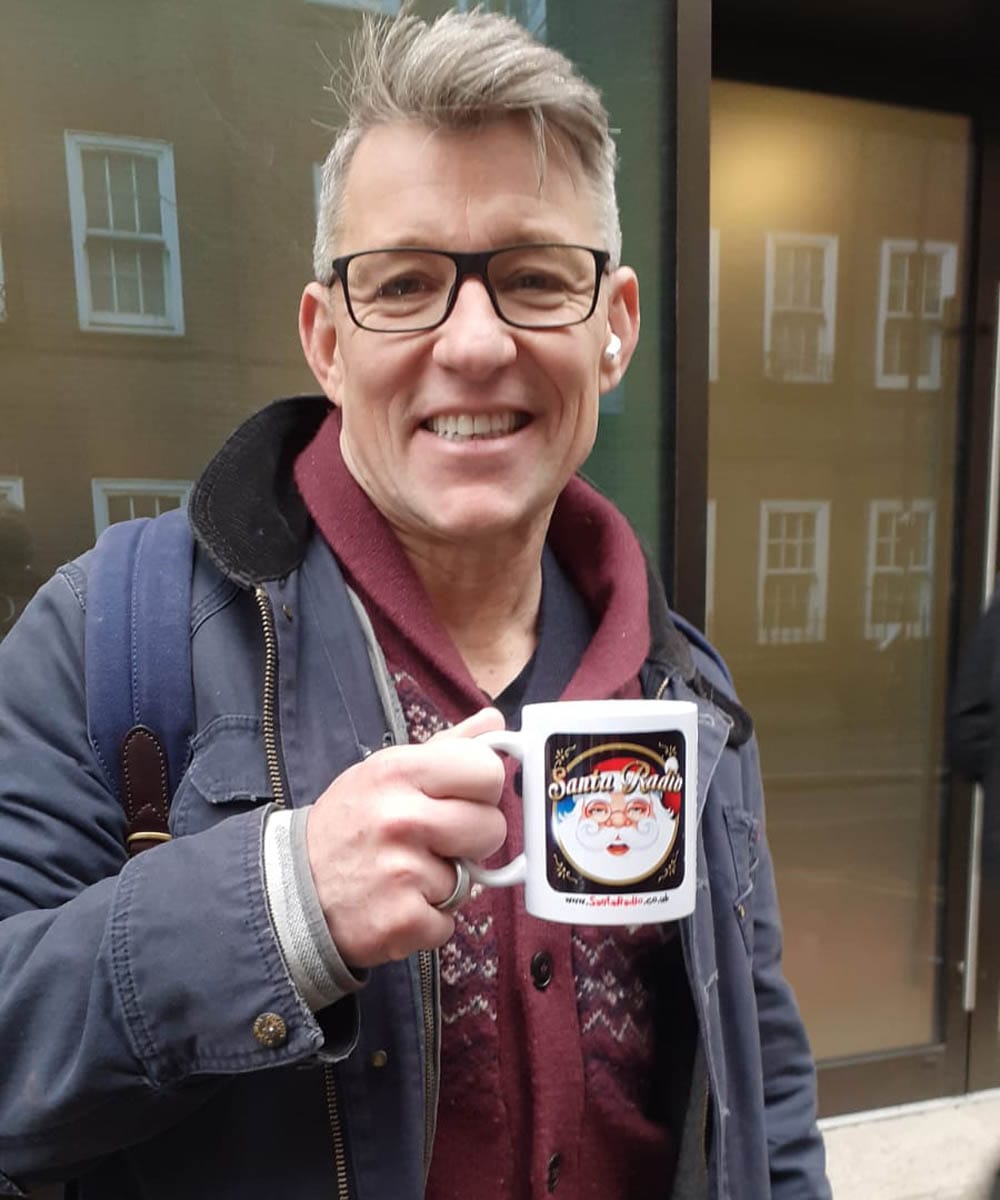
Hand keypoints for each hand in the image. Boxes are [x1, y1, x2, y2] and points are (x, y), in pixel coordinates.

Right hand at [305, 707, 506, 967]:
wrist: (291, 888)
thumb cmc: (349, 825)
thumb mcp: (386, 771)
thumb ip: (447, 747)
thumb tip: (494, 720)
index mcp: (399, 772)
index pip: (487, 772)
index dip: (482, 790)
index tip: (462, 799)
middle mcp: (401, 818)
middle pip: (492, 828)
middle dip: (473, 840)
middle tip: (436, 841)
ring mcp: (402, 873)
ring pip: (472, 879)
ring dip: (447, 882)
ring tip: (407, 872)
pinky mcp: (402, 920)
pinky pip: (450, 921)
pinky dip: (429, 920)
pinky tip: (398, 903)